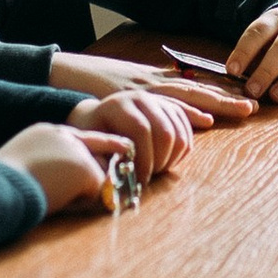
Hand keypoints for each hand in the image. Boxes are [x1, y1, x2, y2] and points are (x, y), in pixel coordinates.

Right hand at [0, 125, 124, 217]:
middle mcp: (64, 136)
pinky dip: (80, 205)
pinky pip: (95, 196)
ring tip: (50, 195)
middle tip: (96, 184)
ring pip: (96, 179)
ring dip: (81, 195)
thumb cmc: (3, 185)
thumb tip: (81, 183)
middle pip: (97, 156)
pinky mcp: (87, 169)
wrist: (0, 187)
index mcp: (45, 132)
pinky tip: (57, 200)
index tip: (126, 146)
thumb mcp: (24, 167)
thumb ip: (51, 167)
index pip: (82, 137)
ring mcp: (77, 150)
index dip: (106, 144)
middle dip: (98, 177)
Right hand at [48, 48, 255, 125]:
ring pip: (188, 93)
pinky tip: (202, 119)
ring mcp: (144, 88)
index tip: (246, 98)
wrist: (63, 75)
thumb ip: (150, 96)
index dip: (220, 92)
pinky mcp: (133, 98)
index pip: (194, 84)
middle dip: (227, 96)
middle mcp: (154, 81)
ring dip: (216, 102)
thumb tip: (172, 110)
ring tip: (242, 109)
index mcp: (155, 79)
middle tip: (255, 106)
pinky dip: (184, 111)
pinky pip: (163, 106)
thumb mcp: (126, 89)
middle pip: (198, 86)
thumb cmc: (93, 86)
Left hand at [69, 86, 194, 178]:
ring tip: (157, 170)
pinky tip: (167, 161)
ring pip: (179, 133)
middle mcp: (141, 98)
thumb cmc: (94, 136)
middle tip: (150, 177)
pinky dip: (181, 152)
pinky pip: (186, 132)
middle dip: (160, 161)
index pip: (141, 129)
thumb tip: (120, 174)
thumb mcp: (91, 145)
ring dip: (172, 158)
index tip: (140, 179)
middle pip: (164, 132)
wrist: (99, 118)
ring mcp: (158, 101)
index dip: (144, 159)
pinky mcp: (171, 108)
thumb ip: (102, 159)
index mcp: (119, 105)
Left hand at [229, 5, 277, 103]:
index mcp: (276, 19)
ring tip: (276, 97)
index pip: (258, 32)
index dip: (244, 51)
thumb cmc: (277, 40)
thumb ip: (252, 55)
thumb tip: (235, 78)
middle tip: (253, 90)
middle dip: (267, 70)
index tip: (232, 71)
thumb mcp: (263, 38)